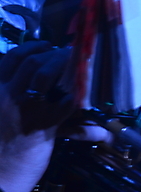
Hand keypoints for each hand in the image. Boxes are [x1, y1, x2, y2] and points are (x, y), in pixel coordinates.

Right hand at [0, 43, 78, 191]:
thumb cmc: (0, 146)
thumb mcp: (2, 115)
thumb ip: (14, 95)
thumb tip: (43, 84)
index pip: (10, 58)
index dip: (32, 47)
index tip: (47, 45)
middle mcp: (6, 96)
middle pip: (32, 62)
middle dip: (54, 54)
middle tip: (67, 55)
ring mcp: (24, 109)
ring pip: (45, 75)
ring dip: (65, 68)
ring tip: (76, 69)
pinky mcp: (43, 125)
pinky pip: (65, 103)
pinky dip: (77, 99)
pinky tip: (82, 99)